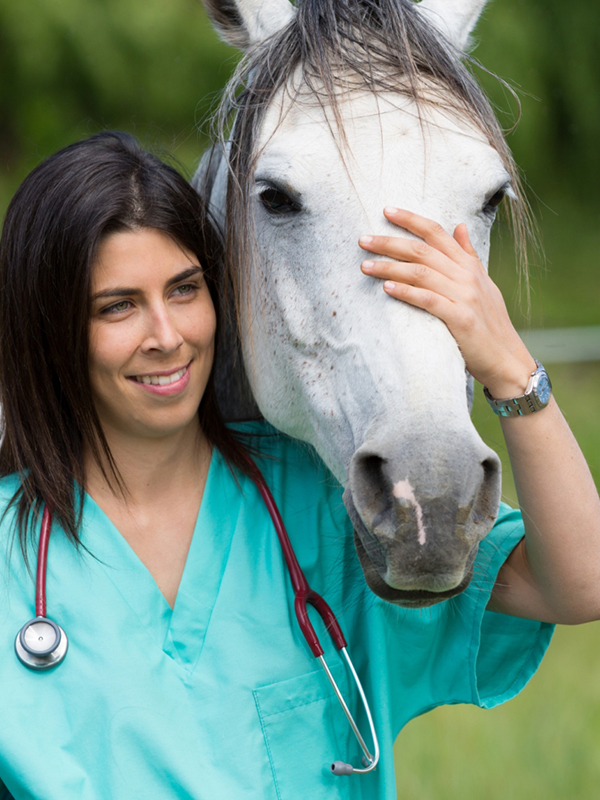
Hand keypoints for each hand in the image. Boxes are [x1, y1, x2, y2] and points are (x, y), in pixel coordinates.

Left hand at [359, 207, 535, 399]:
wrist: (506, 359)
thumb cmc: (490, 323)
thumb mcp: (483, 284)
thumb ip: (468, 255)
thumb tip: (459, 226)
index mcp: (469, 265)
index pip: (437, 233)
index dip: (411, 220)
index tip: (386, 211)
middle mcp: (467, 276)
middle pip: (422, 250)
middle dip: (390, 243)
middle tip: (363, 240)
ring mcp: (464, 296)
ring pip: (421, 273)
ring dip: (390, 267)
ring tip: (365, 266)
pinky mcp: (460, 319)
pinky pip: (428, 300)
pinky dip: (406, 292)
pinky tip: (386, 287)